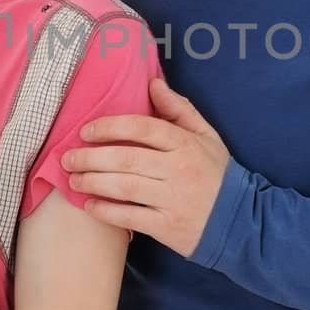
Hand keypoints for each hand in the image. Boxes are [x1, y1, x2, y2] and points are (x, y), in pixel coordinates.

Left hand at [61, 77, 229, 257]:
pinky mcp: (168, 226)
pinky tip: (89, 205)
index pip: (143, 128)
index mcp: (186, 144)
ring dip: (93, 182)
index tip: (86, 131)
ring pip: (125, 187)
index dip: (111, 127)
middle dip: (92, 157)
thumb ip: (179, 110)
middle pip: (127, 158)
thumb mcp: (206, 136)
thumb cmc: (217, 174)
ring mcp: (173, 200)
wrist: (241, 220)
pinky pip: (131, 217)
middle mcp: (178, 170)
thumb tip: (153, 83)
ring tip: (73, 179)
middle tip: (68, 157)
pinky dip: (107, 212)